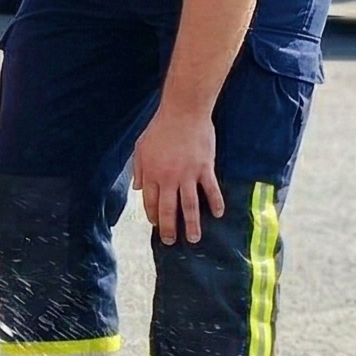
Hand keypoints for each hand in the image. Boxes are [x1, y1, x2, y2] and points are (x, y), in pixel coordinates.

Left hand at [131, 105, 222, 245]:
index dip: (153, 216)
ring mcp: (188, 174)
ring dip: (192, 224)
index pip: (151, 202)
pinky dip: (216, 203)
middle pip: (169, 209)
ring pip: (190, 206)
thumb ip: (138, 170)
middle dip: (169, 228)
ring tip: (194, 238)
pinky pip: (211, 190)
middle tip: (171, 242)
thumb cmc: (159, 129)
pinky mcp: (205, 168)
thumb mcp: (141, 148)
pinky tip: (219, 214)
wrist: (183, 113)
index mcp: (151, 174)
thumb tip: (137, 188)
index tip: (156, 226)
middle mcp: (168, 178)